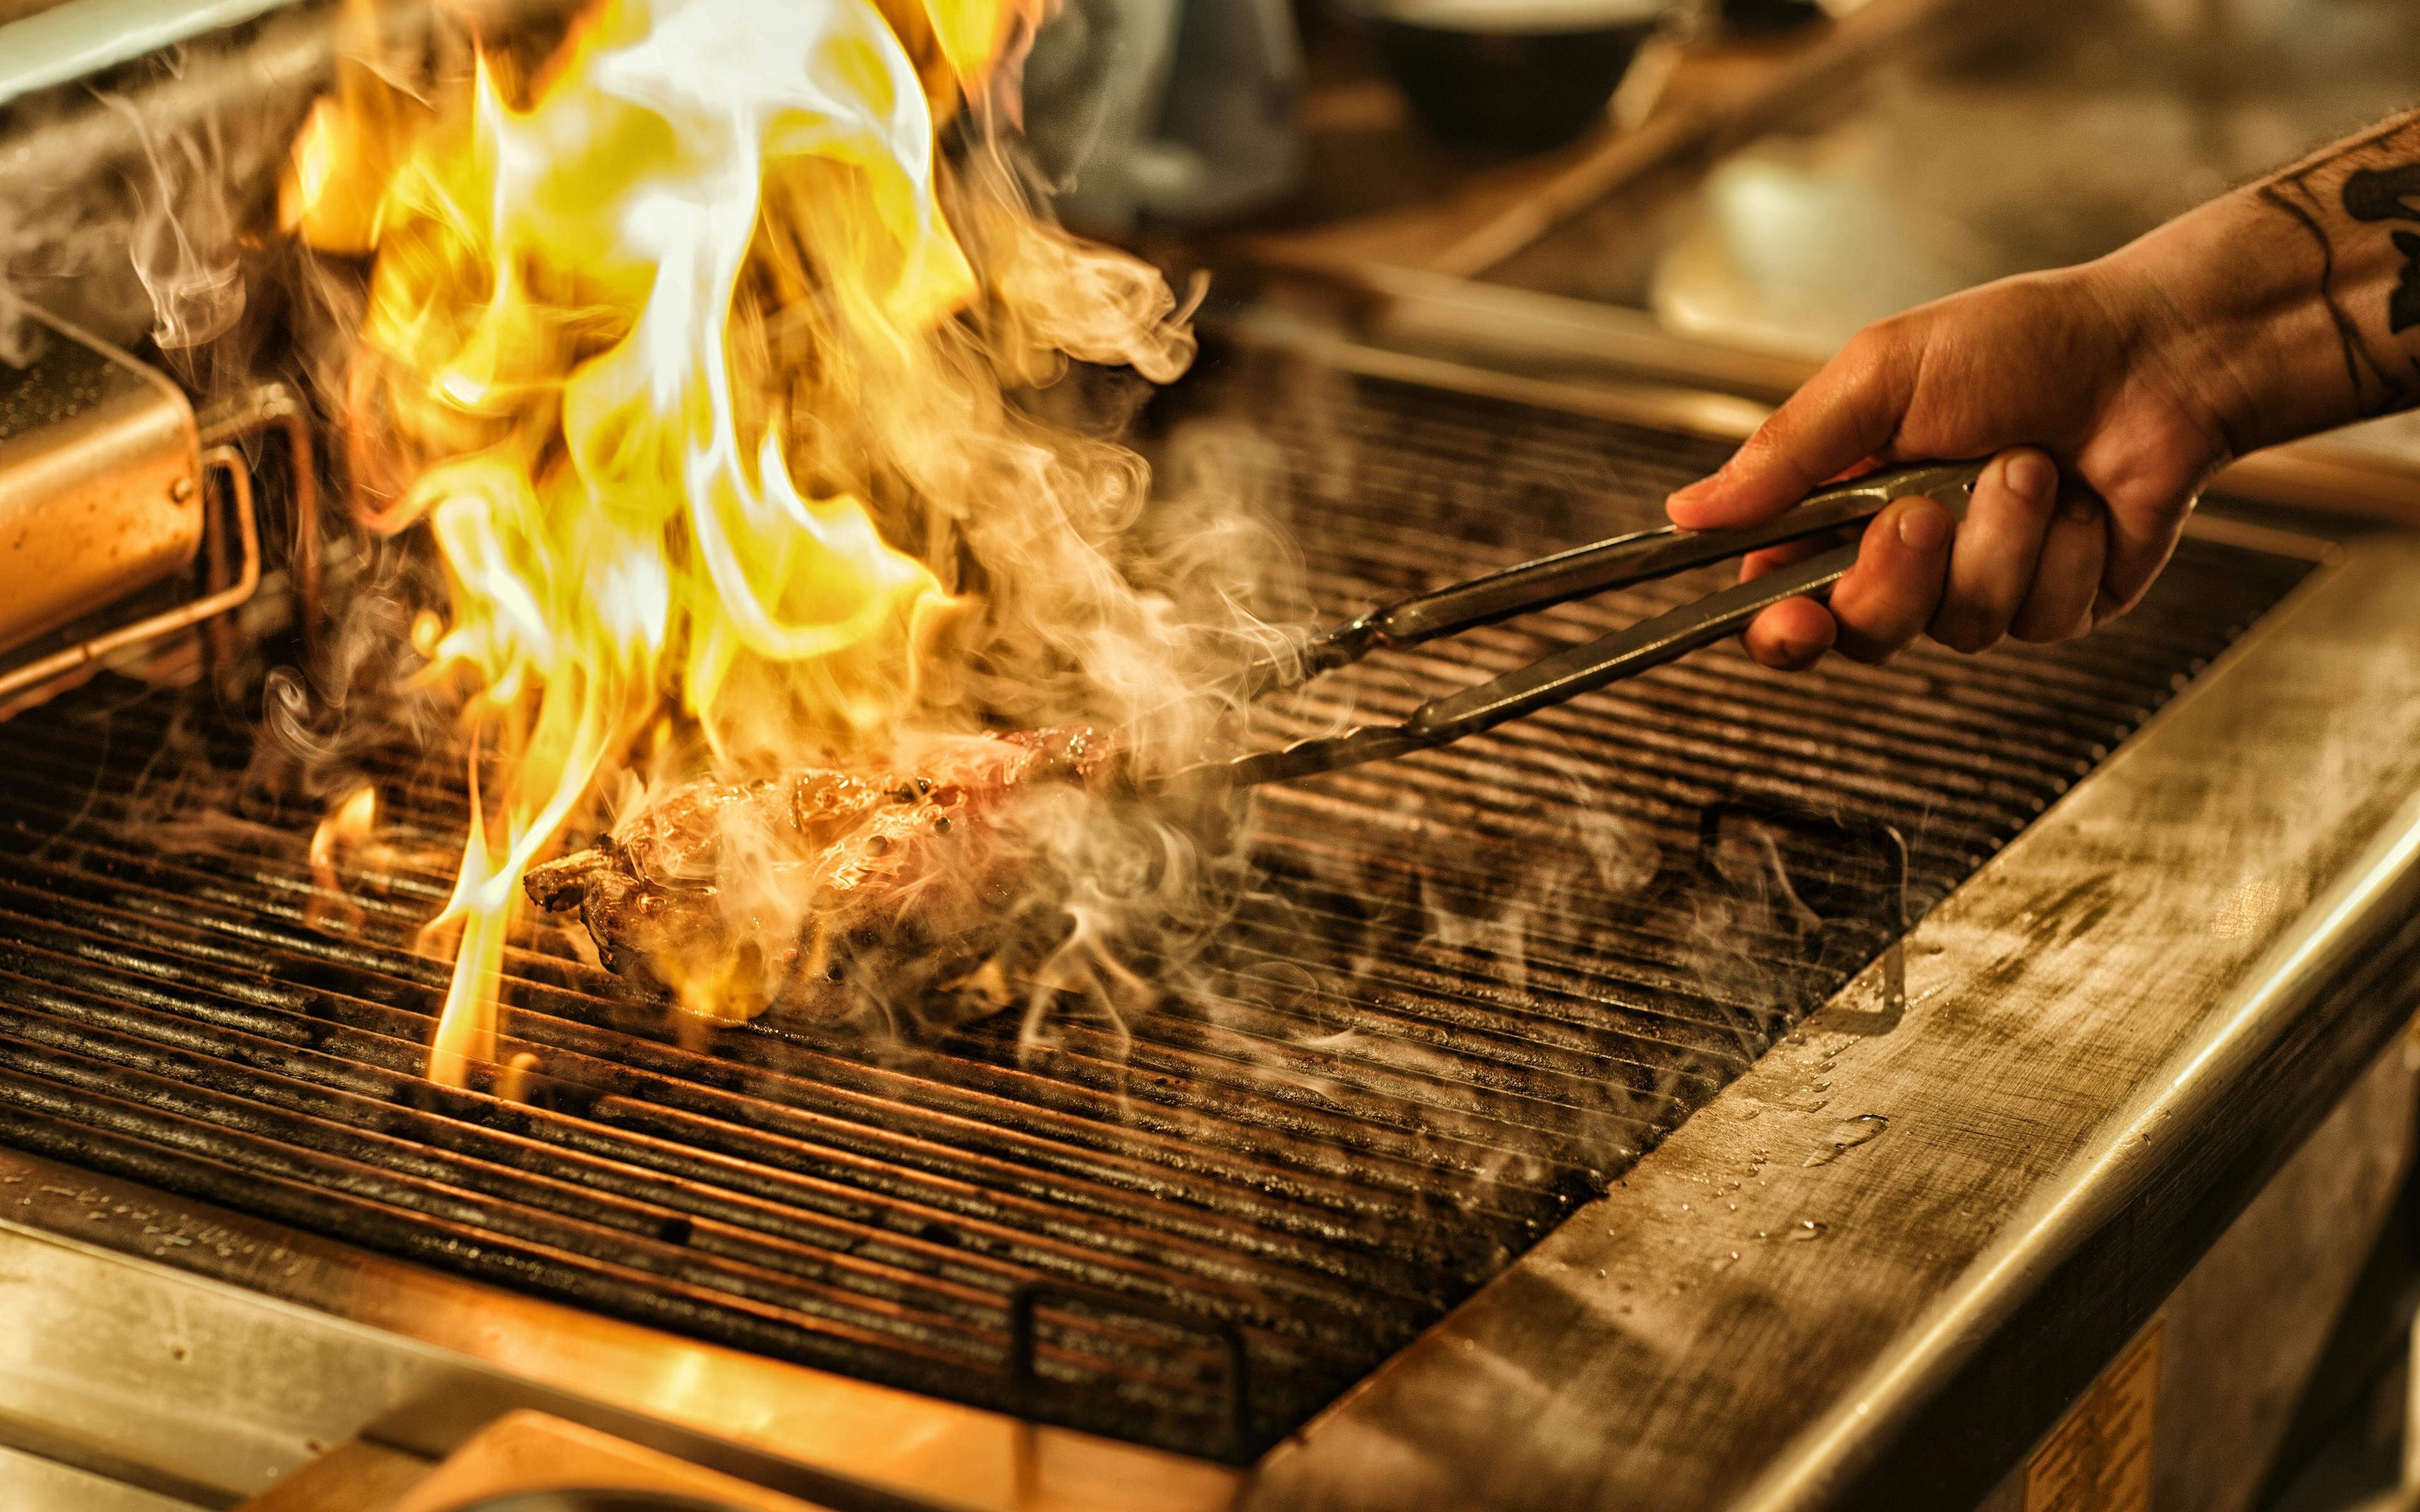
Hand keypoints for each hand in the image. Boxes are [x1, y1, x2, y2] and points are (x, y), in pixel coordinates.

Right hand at [1665, 260, 2236, 669]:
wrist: (2157, 352)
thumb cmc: (2022, 343)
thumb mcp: (1880, 376)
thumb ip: (1784, 453)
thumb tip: (1686, 511)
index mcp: (1842, 505)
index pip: (1779, 600)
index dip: (1777, 630)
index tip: (1792, 622)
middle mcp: (1907, 558)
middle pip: (1863, 632)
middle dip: (1895, 575)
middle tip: (1922, 510)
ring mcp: (1983, 588)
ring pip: (1957, 628)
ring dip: (1996, 541)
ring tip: (2031, 466)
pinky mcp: (2057, 607)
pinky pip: (2037, 618)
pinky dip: (2060, 550)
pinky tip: (2082, 498)